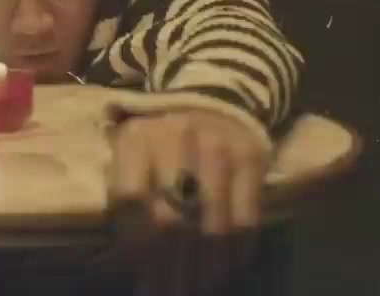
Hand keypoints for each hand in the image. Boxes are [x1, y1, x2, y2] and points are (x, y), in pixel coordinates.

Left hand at [109, 109, 270, 288]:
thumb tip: (134, 262)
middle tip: (171, 293)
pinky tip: (227, 268)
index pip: (132, 199)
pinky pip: (246, 218)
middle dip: (170, 267)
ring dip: (205, 267)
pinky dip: (236, 251)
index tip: (138, 272)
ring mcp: (217, 146)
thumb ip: (129, 200)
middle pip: (172, 217)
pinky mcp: (251, 158)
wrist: (212, 102)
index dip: (134, 242)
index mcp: (137, 137)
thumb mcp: (134, 157)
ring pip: (211, 224)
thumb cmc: (163, 143)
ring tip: (198, 289)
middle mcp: (175, 136)